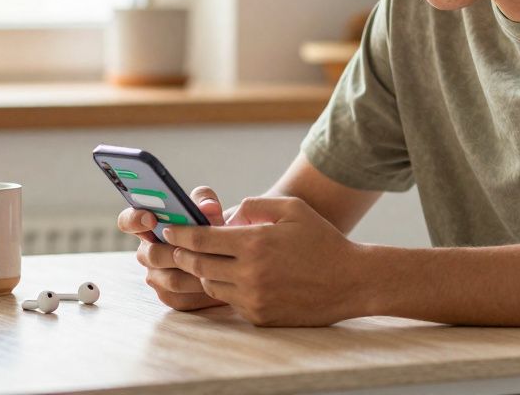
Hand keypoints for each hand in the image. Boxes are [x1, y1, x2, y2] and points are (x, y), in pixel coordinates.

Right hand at [118, 186, 230, 311]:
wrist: (228, 256)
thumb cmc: (211, 227)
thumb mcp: (208, 207)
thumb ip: (205, 200)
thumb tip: (208, 207)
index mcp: (149, 225)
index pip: (128, 221)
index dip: (134, 220)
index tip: (151, 218)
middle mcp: (147, 251)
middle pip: (150, 255)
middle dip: (176, 251)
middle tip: (197, 247)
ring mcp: (155, 276)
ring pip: (169, 279)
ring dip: (195, 271)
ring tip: (216, 263)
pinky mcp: (168, 296)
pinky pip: (180, 297)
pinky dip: (199, 290)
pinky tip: (215, 280)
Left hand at [165, 196, 364, 326]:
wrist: (351, 281)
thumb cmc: (322, 240)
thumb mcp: (292, 209)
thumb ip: (256, 203)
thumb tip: (228, 213)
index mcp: (255, 243)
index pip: (201, 240)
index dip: (180, 234)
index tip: (169, 229)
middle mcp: (250, 274)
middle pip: (198, 265)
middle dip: (183, 255)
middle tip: (176, 247)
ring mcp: (254, 298)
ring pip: (210, 285)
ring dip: (204, 272)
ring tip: (206, 261)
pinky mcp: (260, 316)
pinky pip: (230, 301)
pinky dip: (227, 288)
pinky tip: (234, 277)